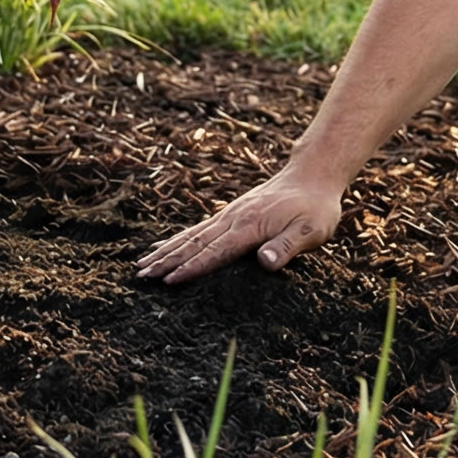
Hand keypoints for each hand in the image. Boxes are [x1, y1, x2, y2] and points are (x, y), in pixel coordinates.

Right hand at [136, 168, 345, 283]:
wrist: (312, 175)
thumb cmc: (315, 208)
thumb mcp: (310, 230)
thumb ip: (286, 247)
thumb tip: (263, 263)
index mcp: (250, 226)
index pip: (215, 252)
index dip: (192, 268)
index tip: (168, 281)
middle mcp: (233, 218)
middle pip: (194, 243)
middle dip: (167, 260)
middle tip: (141, 276)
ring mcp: (230, 214)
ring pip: (191, 235)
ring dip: (166, 250)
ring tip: (141, 264)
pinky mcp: (232, 213)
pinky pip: (199, 229)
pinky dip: (179, 239)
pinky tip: (166, 246)